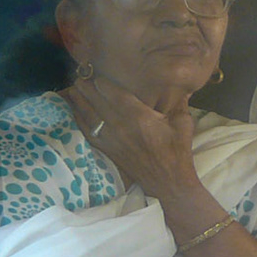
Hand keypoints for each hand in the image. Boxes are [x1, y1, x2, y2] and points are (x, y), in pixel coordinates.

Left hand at [65, 77, 199, 201]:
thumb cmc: (177, 151)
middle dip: (87, 89)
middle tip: (80, 77)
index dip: (103, 84)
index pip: (116, 95)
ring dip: (79, 102)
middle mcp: (122, 126)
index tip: (97, 75)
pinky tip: (74, 112)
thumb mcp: (184, 124)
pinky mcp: (108, 149)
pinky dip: (79, 121)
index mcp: (141, 117)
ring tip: (73, 90)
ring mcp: (112, 139)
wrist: (168, 181)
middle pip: (98, 102)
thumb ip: (179, 104)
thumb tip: (180, 86)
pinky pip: (88, 132)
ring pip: (90, 115)